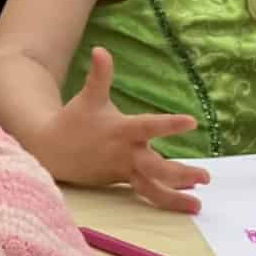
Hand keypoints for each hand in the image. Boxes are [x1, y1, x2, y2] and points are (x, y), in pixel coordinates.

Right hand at [37, 48, 208, 210]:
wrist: (50, 152)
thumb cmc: (73, 121)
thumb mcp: (88, 97)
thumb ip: (99, 75)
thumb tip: (101, 49)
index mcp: (122, 131)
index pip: (150, 126)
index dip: (170, 124)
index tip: (192, 122)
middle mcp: (125, 154)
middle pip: (156, 168)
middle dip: (181, 174)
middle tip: (205, 177)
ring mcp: (123, 171)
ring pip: (151, 188)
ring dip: (175, 198)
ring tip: (197, 206)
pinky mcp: (120, 182)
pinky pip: (145, 191)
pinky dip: (164, 196)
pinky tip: (184, 198)